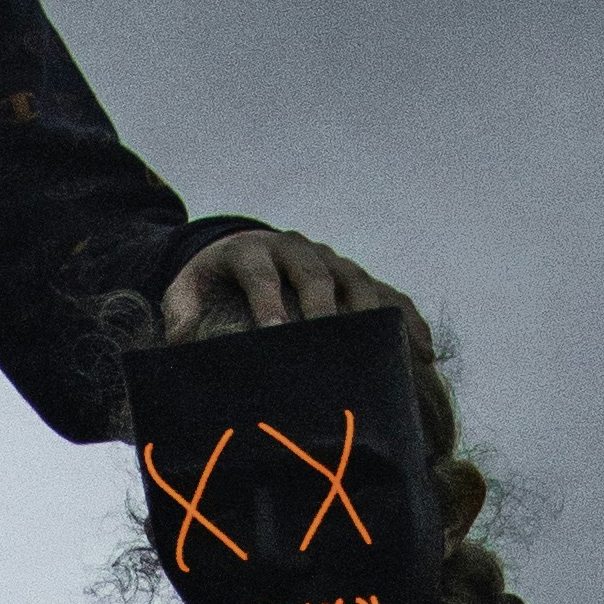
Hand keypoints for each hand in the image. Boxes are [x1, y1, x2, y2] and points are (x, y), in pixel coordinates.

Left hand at [157, 224, 412, 338]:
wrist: (243, 253)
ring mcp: (333, 262)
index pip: (261, 273)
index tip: (275, 333)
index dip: (269, 300)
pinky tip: (423, 353)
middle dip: (324, 307)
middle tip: (331, 341)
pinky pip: (389, 297)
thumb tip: (180, 341)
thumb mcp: (188, 289)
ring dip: (372, 315)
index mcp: (253, 251)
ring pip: (358, 282)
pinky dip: (408, 322)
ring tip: (384, 352)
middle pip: (314, 275)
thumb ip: (181, 311)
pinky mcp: (358, 278)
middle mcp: (297, 250)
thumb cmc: (214, 281)